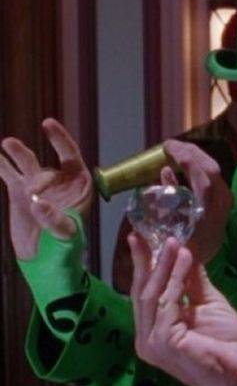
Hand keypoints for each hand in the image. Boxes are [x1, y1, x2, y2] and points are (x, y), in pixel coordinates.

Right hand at [0, 118, 93, 259]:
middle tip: (35, 194)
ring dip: (17, 153)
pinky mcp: (19, 193)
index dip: (61, 139)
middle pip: (48, 169)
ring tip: (7, 144)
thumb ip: (55, 220)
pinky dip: (1, 164)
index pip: (72, 157)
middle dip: (41, 179)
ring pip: (27, 164)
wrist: (45, 261)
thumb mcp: (66, 236)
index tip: (47, 124)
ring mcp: (38, 186)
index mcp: (80, 187)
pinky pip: (8, 173)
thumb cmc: (66, 248)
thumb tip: (39, 203)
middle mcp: (60, 183)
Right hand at [129, 235, 236, 385]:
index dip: (142, 265)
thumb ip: (193, 281)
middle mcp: (146, 336)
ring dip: (163, 266)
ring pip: (152, 295)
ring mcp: (151, 341)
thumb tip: (184, 251)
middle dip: (145, 261)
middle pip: (141, 292)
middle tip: (146, 234)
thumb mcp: (208, 303)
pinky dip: (176, 279)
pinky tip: (184, 261)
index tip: (141, 239)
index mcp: (153, 329)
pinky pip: (168, 303)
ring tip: (173, 242)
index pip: (143, 293)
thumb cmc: (226, 342)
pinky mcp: (164, 342)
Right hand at [162, 140, 232, 264]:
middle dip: (190, 152)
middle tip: (170, 146)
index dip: (186, 157)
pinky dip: (199, 167)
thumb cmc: (180, 246)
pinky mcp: (225, 202)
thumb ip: (168, 196)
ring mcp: (226, 202)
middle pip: (211, 168)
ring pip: (214, 171)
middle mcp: (221, 203)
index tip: (168, 147)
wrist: (198, 263)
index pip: (204, 176)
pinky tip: (186, 164)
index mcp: (209, 210)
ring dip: (195, 157)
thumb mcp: (169, 224)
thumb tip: (165, 171)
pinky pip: (214, 178)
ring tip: (177, 151)